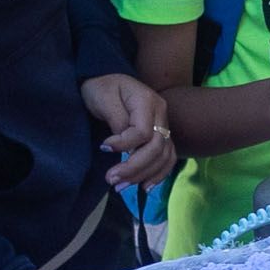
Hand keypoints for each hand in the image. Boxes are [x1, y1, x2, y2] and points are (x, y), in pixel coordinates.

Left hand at [81, 73, 174, 189]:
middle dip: (134, 168)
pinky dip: (159, 174)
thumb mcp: (104, 98)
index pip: (143, 132)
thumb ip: (117, 121)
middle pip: (156, 148)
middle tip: (111, 180)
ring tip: (121, 186)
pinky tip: (145, 186)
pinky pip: (167, 158)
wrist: (106, 82)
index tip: (103, 147)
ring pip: (164, 157)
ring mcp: (164, 125)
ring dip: (144, 175)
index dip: (124, 145)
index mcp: (148, 101)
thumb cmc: (102, 88)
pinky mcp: (161, 136)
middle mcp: (161, 114)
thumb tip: (123, 147)